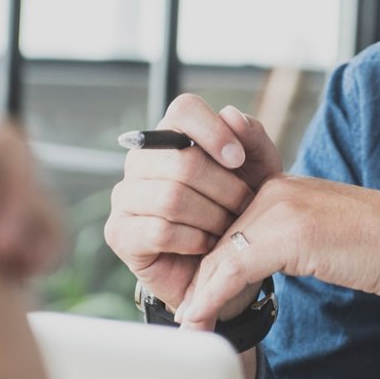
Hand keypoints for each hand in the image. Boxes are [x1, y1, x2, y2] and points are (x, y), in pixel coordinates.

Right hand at [103, 94, 281, 314]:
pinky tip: (207, 246)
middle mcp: (140, 162)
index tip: (238, 159)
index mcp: (170, 138)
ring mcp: (124, 197)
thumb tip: (230, 114)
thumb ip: (252, 138)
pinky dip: (194, 240)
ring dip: (212, 217)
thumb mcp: (259, 174)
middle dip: (224, 188)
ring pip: (171, 198)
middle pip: (182, 160)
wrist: (226, 268)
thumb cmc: (239, 213)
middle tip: (243, 206)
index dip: (214, 131)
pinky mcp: (120, 234)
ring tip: (227, 228)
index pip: (184, 110)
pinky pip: (160, 231)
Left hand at [177, 174, 379, 330]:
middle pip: (216, 238)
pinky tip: (201, 320)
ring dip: (200, 296)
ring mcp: (280, 206)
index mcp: (278, 184)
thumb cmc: (375, 245)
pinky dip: (213, 299)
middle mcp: (273, 188)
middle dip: (198, 281)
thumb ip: (281, 240)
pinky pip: (234, 269)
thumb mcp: (316, 237)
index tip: (194, 296)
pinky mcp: (289, 232)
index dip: (206, 262)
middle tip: (182, 316)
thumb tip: (244, 270)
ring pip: (220, 254)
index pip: (225, 223)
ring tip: (187, 324)